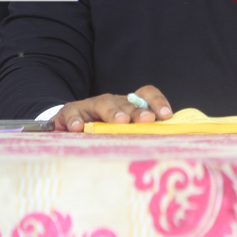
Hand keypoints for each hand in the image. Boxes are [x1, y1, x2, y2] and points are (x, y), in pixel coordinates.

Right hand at [55, 86, 172, 131]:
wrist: (69, 123)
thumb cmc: (102, 128)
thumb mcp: (121, 129)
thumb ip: (139, 132)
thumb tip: (164, 142)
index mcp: (128, 104)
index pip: (146, 94)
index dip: (158, 101)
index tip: (166, 115)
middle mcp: (112, 101)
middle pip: (127, 103)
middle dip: (138, 111)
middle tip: (147, 119)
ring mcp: (90, 105)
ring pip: (104, 104)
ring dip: (113, 112)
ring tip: (121, 121)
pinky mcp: (70, 112)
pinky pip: (72, 113)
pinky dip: (75, 120)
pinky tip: (78, 128)